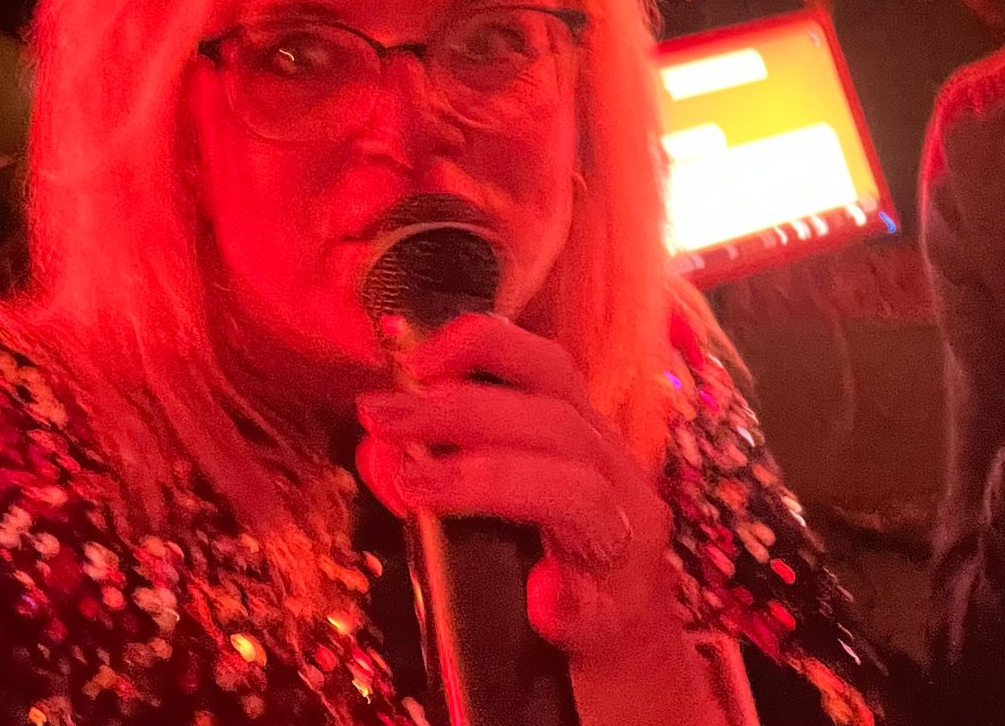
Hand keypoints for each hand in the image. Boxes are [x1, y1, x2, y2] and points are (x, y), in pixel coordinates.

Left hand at [355, 316, 684, 671]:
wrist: (624, 655)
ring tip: (414, 487)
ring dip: (490, 479)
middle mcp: (615, 477)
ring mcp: (627, 544)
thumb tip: (377, 448)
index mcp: (582, 440)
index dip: (487, 348)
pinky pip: (595, 598)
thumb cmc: (553, 569)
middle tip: (386, 419)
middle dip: (463, 411)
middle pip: (556, 420)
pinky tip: (541, 600)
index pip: (548, 370)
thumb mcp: (494, 512)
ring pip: (579, 491)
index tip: (415, 361)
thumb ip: (439, 477)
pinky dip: (565, 596)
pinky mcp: (625, 612)